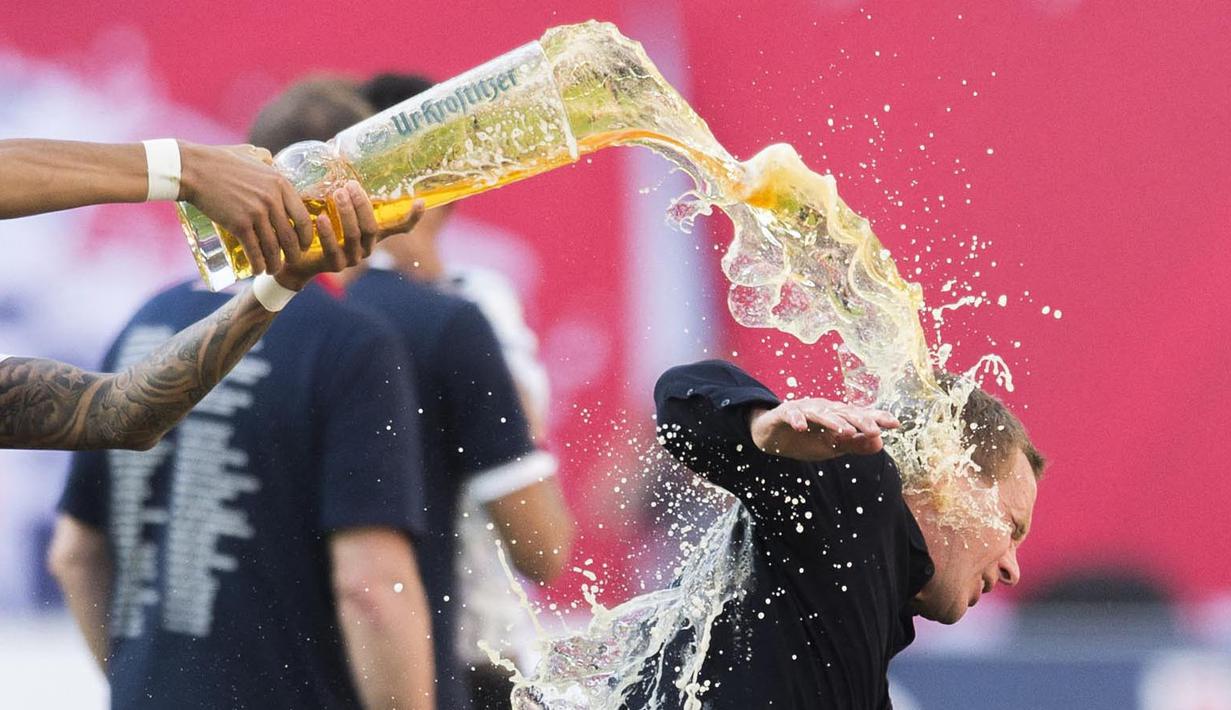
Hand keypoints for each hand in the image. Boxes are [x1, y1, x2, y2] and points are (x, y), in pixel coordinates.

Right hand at [178, 142, 314, 275]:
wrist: (193, 169)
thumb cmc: (219, 161)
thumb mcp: (250, 153)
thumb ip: (264, 158)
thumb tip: (270, 159)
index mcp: (280, 184)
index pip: (302, 218)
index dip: (306, 237)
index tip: (304, 245)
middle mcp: (272, 199)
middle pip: (290, 237)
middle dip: (294, 255)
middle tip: (290, 261)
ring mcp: (257, 213)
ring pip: (273, 248)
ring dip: (275, 264)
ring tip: (272, 270)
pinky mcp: (240, 224)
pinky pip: (255, 251)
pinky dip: (258, 264)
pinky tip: (258, 270)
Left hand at [274, 180, 424, 289]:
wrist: (297, 257)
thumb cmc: (318, 226)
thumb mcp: (333, 208)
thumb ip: (340, 190)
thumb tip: (333, 149)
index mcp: (372, 234)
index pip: (399, 227)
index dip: (412, 217)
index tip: (421, 201)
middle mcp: (367, 247)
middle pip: (372, 227)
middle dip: (362, 205)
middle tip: (349, 185)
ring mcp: (352, 258)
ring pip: (355, 236)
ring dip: (347, 214)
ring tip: (336, 194)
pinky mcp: (334, 266)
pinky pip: (334, 249)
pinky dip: (328, 233)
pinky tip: (323, 218)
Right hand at [748, 398, 899, 461]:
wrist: (770, 435)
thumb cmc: (805, 439)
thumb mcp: (831, 447)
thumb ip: (854, 445)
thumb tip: (880, 443)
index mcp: (836, 416)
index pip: (859, 415)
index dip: (876, 417)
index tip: (895, 424)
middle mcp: (823, 408)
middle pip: (843, 412)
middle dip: (859, 420)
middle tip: (874, 430)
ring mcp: (803, 409)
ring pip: (820, 413)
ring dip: (833, 421)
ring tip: (845, 431)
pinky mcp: (783, 414)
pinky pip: (790, 415)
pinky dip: (796, 419)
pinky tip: (801, 427)